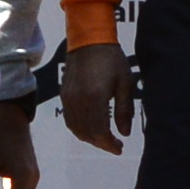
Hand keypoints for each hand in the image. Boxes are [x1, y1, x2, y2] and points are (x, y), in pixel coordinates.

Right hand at [61, 38, 136, 154]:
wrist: (89, 40)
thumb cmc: (112, 59)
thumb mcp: (125, 83)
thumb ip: (124, 110)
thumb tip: (124, 134)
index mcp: (95, 98)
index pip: (100, 132)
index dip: (109, 144)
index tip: (119, 148)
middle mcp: (78, 101)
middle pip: (88, 133)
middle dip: (102, 143)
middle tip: (115, 145)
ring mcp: (68, 99)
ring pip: (77, 129)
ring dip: (91, 138)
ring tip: (104, 138)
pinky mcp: (64, 95)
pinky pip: (69, 120)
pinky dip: (80, 129)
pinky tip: (90, 129)